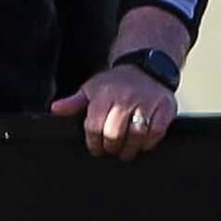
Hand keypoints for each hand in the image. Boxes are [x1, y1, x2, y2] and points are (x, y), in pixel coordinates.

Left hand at [57, 59, 180, 157]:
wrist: (145, 69)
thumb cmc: (115, 83)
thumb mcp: (91, 89)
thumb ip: (73, 102)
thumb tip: (55, 110)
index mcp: (104, 95)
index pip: (95, 126)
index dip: (93, 142)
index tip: (95, 149)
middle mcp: (125, 98)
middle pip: (115, 133)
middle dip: (110, 147)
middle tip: (110, 151)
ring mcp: (147, 103)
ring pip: (137, 135)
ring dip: (129, 149)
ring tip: (124, 151)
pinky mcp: (165, 108)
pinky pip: (157, 132)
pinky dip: (149, 142)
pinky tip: (142, 144)